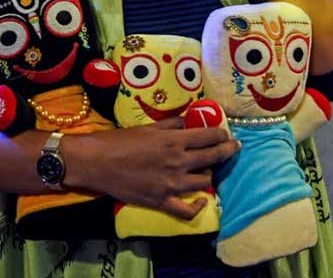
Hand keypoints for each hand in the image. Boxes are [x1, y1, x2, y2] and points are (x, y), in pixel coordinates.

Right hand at [63, 117, 239, 219]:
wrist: (98, 162)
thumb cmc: (120, 141)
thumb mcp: (148, 127)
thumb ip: (171, 124)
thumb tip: (188, 123)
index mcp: (174, 141)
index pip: (209, 136)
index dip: (222, 134)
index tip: (226, 134)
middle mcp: (178, 162)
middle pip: (213, 157)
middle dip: (227, 151)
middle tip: (234, 148)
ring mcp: (171, 184)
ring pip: (204, 181)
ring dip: (209, 174)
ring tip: (208, 169)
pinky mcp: (161, 201)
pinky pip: (187, 210)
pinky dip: (198, 207)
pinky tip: (202, 201)